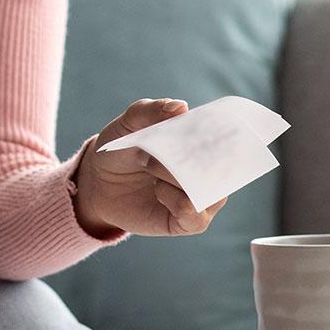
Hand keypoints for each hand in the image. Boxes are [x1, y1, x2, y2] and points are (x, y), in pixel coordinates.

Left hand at [73, 98, 227, 237]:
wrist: (99, 182)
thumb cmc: (121, 149)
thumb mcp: (129, 124)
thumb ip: (151, 111)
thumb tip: (181, 107)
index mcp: (203, 145)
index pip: (229, 141)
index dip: (222, 136)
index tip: (196, 131)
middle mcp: (208, 173)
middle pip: (222, 167)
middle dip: (192, 157)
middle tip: (155, 150)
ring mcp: (200, 198)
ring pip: (209, 192)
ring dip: (177, 177)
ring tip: (149, 166)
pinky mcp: (187, 222)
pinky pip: (196, 216)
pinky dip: (178, 202)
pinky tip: (158, 191)